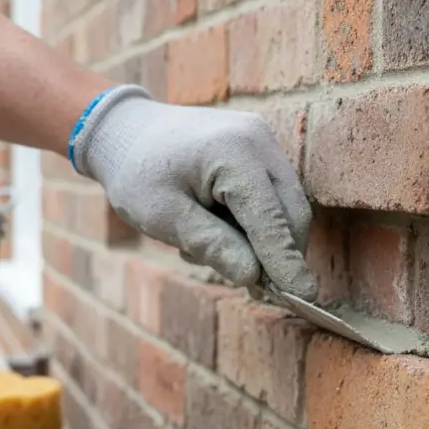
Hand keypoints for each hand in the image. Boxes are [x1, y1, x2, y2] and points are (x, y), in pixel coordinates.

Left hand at [69, 85, 318, 299]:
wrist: (125, 131)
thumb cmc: (137, 172)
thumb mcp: (163, 216)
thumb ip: (211, 244)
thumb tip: (253, 276)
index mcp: (233, 151)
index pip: (271, 218)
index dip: (285, 261)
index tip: (303, 297)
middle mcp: (258, 139)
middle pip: (291, 211)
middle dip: (279, 254)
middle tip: (256, 290)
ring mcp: (262, 140)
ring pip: (285, 205)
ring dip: (263, 239)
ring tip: (207, 245)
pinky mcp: (259, 149)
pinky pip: (270, 195)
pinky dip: (254, 222)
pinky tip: (215, 228)